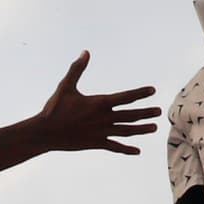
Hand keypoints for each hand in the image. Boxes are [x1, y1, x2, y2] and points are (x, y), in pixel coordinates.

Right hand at [35, 54, 160, 154]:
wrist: (44, 133)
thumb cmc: (54, 108)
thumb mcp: (66, 86)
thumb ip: (77, 69)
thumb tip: (85, 52)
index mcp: (99, 103)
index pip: (125, 97)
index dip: (140, 93)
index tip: (152, 90)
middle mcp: (103, 118)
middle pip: (130, 115)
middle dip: (145, 113)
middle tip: (159, 111)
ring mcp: (101, 133)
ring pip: (126, 131)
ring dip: (141, 130)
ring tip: (154, 128)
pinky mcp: (95, 144)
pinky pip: (115, 147)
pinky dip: (126, 149)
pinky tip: (137, 151)